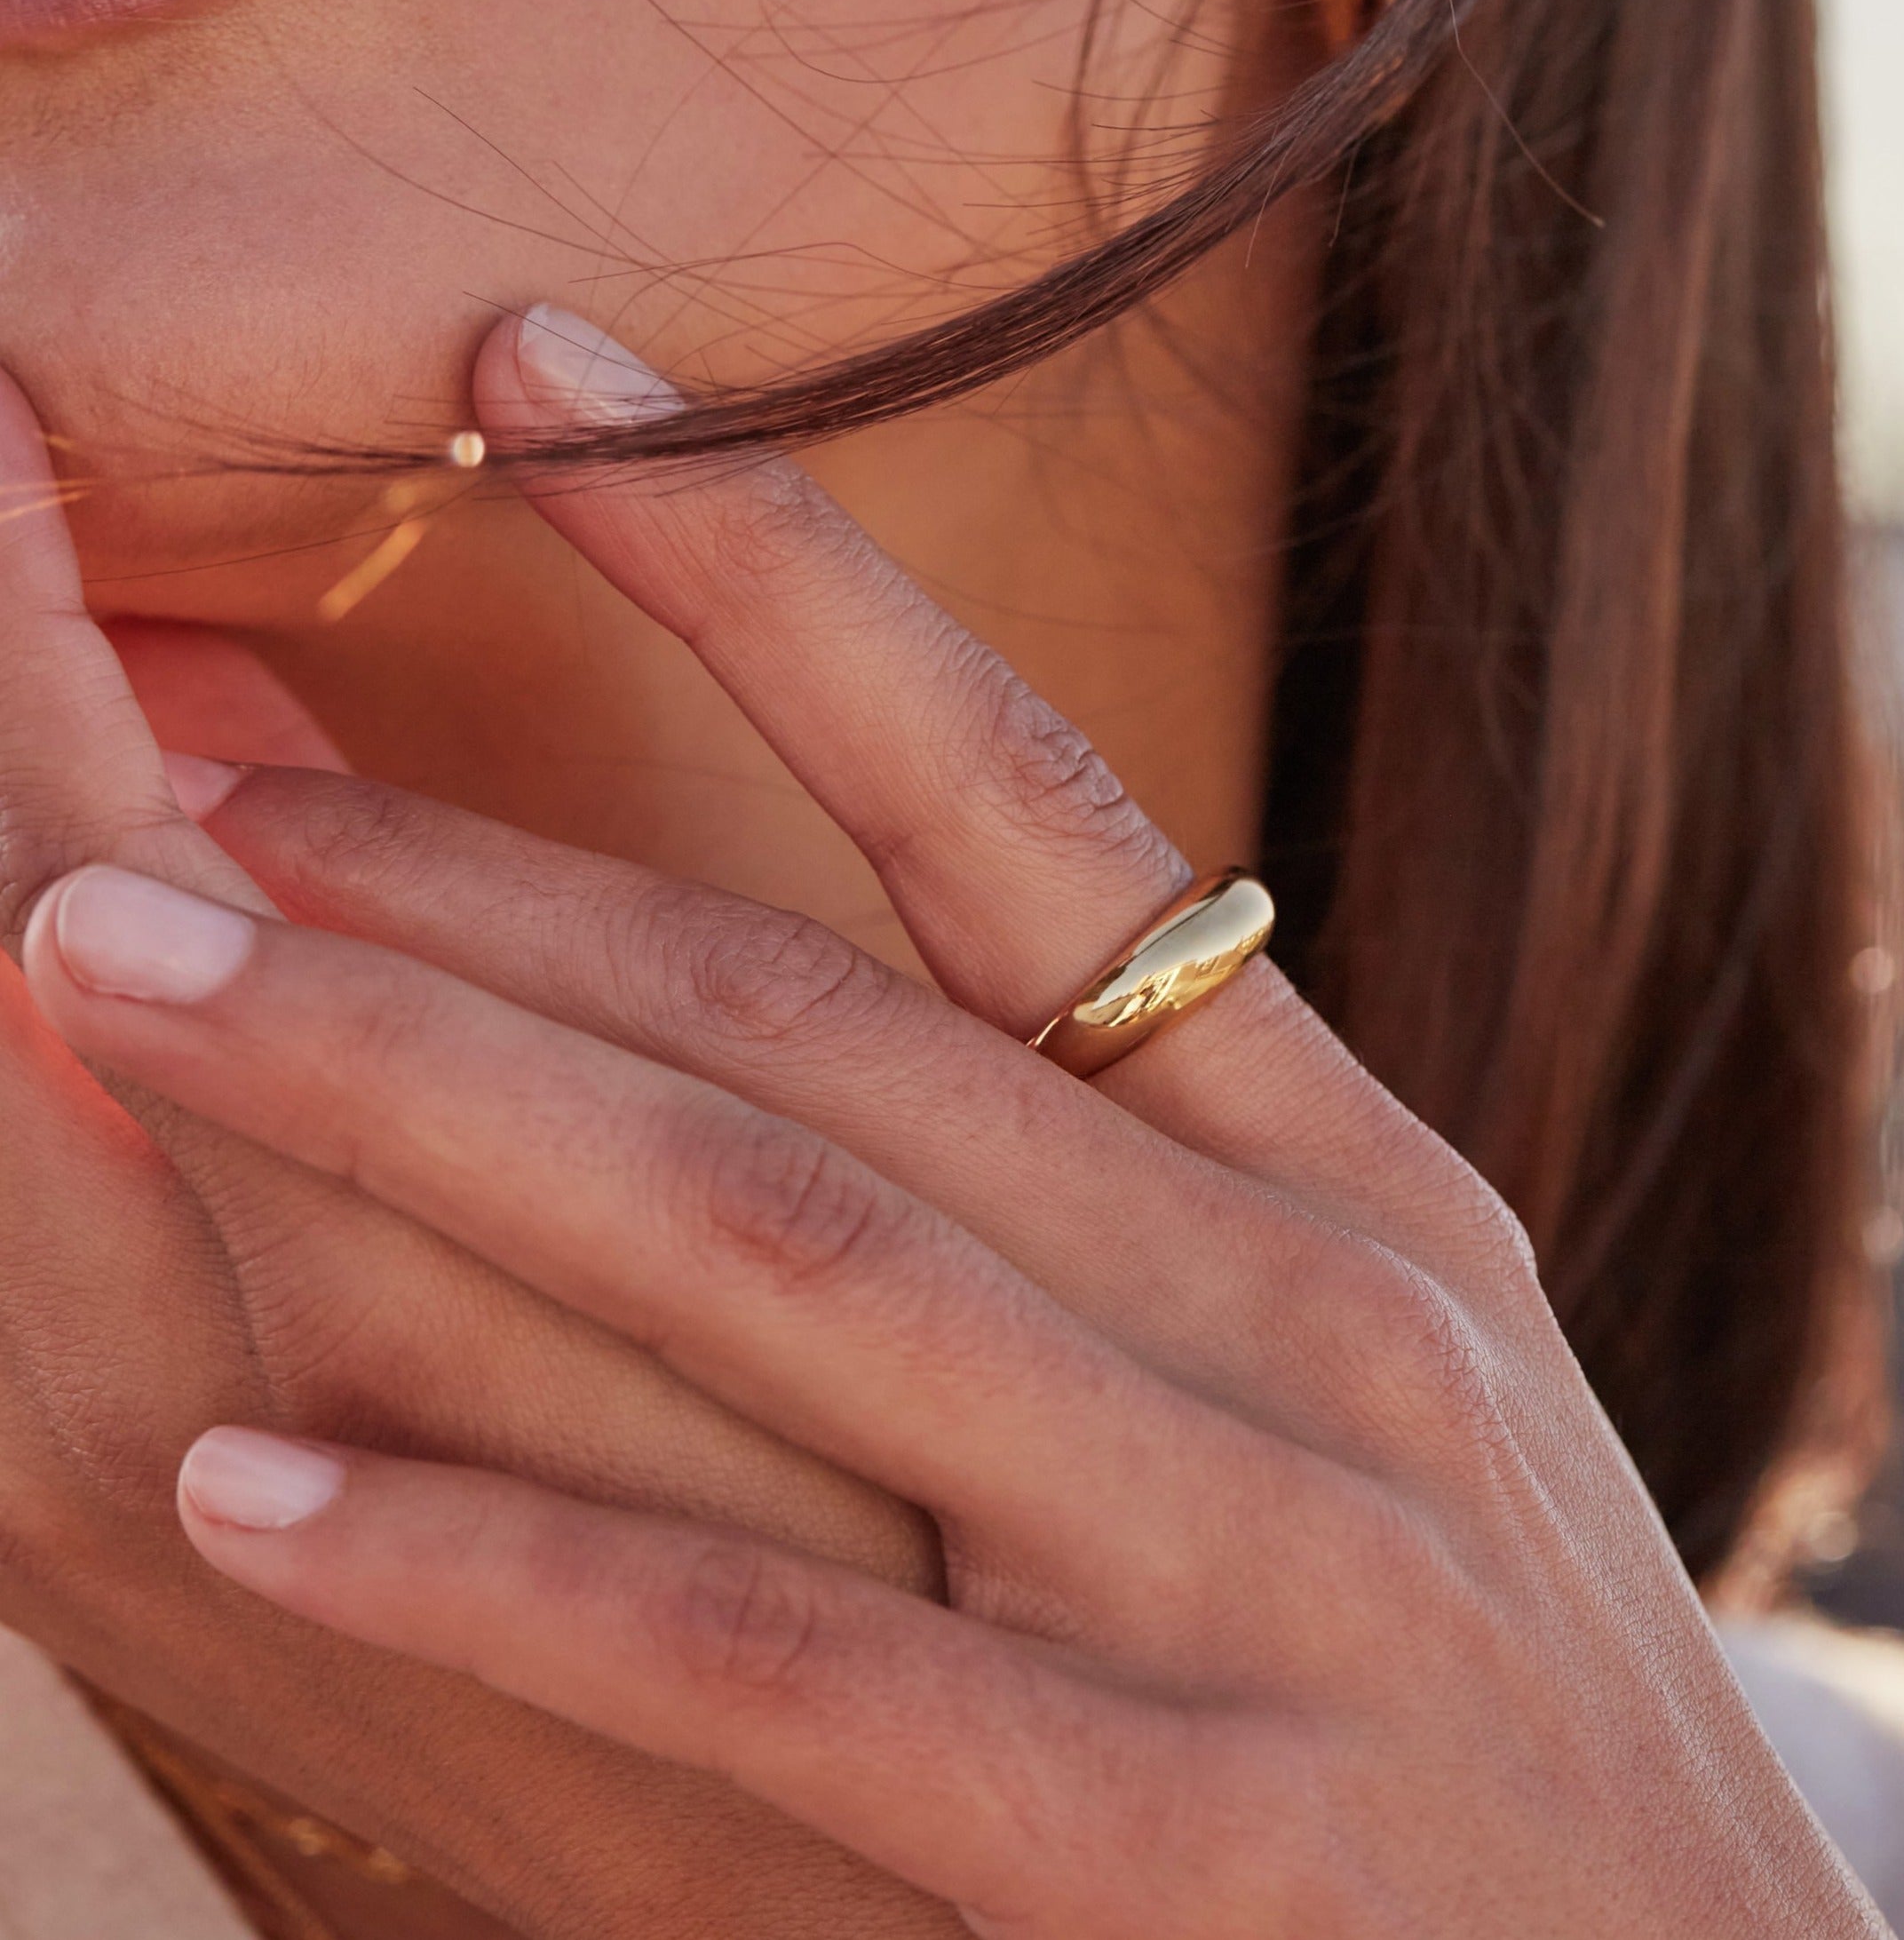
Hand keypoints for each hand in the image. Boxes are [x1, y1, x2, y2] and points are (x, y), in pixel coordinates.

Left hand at [25, 319, 1883, 1937]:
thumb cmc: (1504, 1705)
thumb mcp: (1385, 1381)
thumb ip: (1157, 1197)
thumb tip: (852, 1005)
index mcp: (1353, 1185)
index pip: (1031, 803)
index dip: (772, 572)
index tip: (536, 374)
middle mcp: (1312, 1321)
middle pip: (826, 1029)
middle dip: (473, 888)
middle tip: (166, 775)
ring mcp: (1260, 1576)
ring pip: (783, 1265)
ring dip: (421, 1110)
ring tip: (125, 978)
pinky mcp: (1183, 1851)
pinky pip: (786, 1663)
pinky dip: (508, 1554)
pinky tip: (249, 1466)